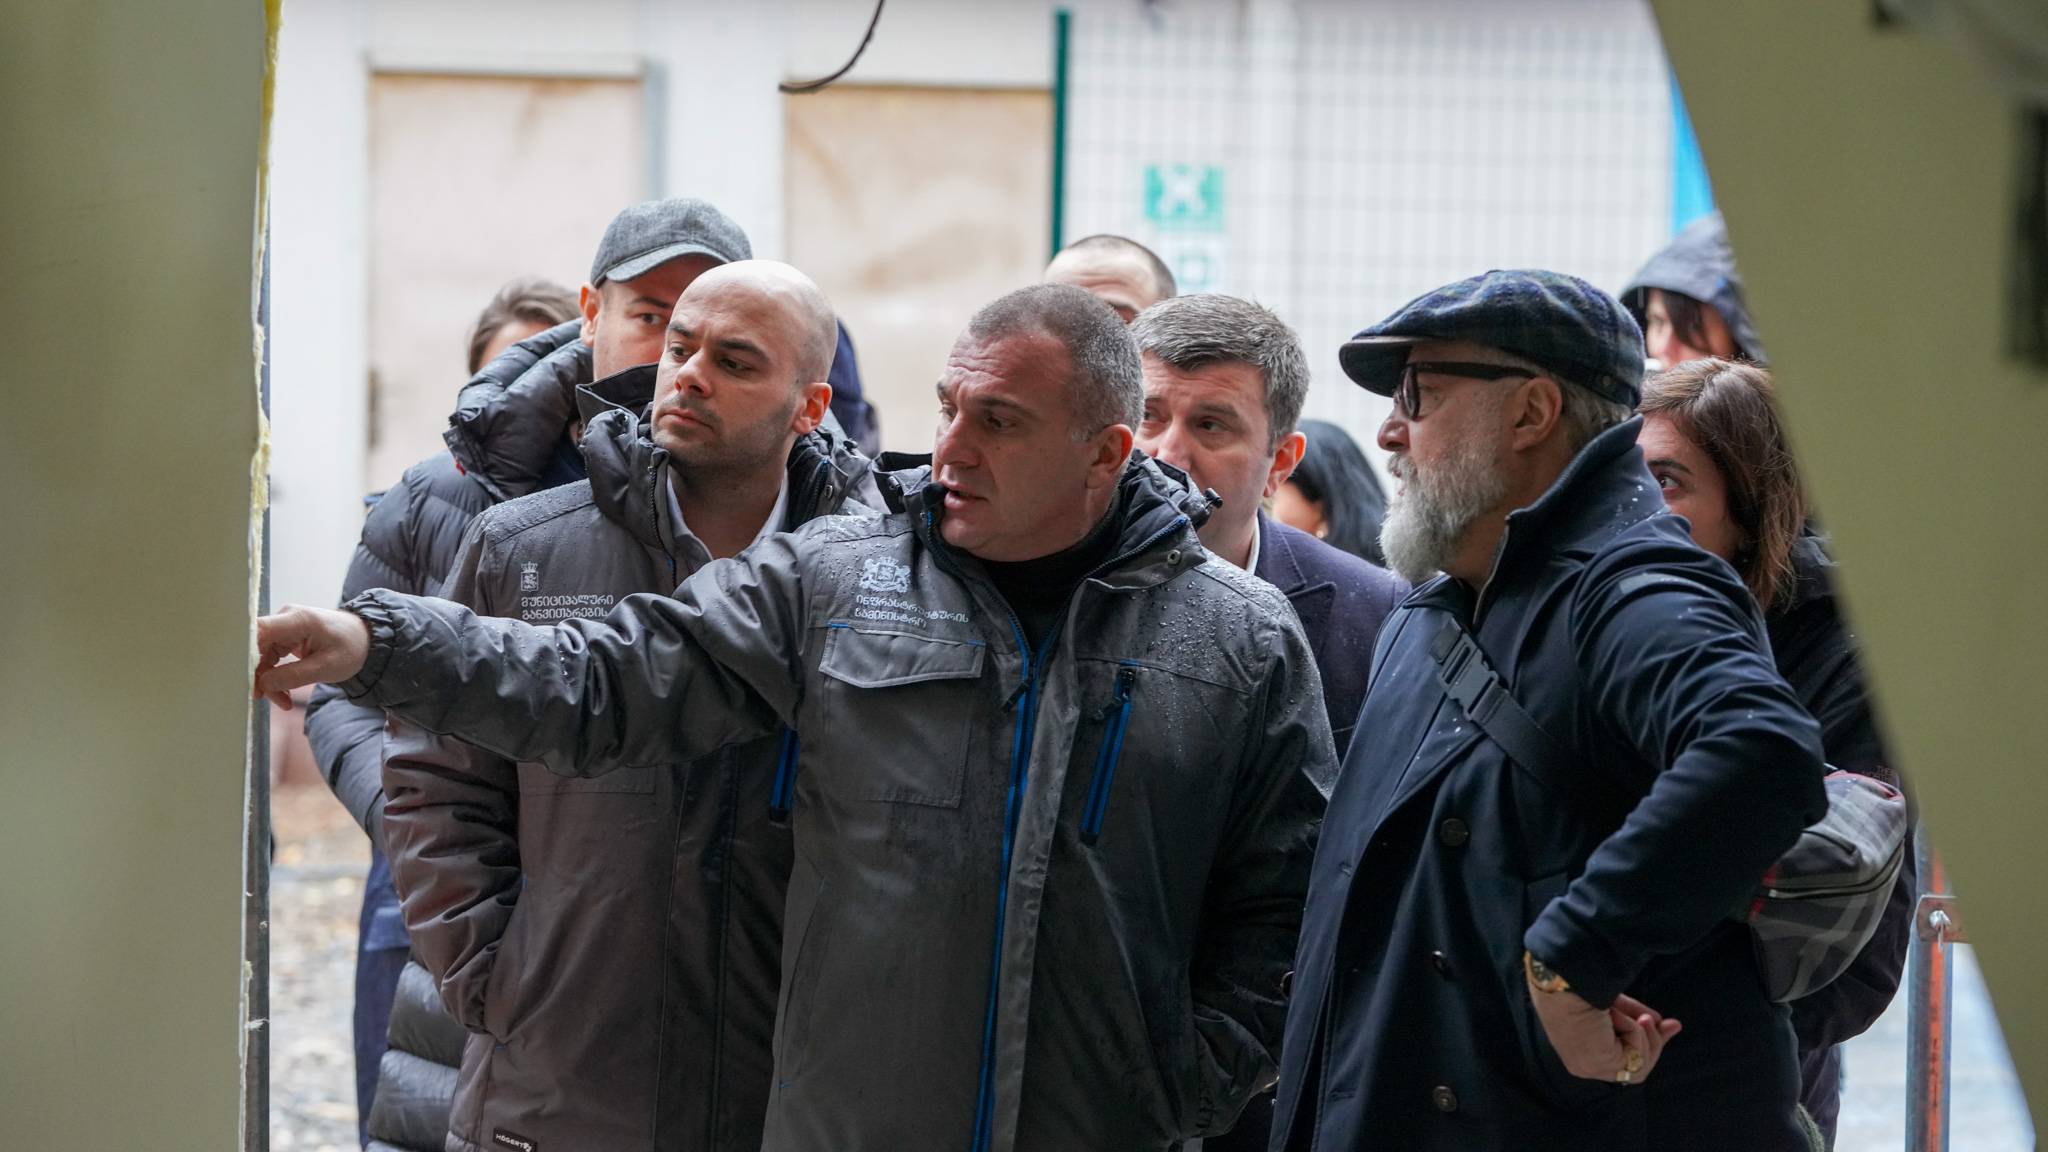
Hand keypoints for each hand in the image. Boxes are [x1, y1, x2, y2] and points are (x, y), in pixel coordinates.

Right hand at [254, 605, 371, 708]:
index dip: (245, 653)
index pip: (257, 630)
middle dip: (258, 675)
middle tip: (265, 699)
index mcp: (297, 619)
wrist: (366, 640)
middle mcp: (285, 619)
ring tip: (283, 702)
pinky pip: (270, 659)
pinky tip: (283, 694)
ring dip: (268, 681)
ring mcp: (283, 628)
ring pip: (261, 656)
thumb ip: (293, 676)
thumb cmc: (351, 648)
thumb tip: (262, 684)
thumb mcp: (326, 667)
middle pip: (255, 647)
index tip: (244, 678)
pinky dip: (275, 677)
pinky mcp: (284, 638)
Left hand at [1527, 977, 1681, 1085]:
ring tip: (1639, 1016)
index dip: (1648, 1044)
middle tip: (1672, 1024)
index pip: (1621, 1059)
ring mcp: (1590, 1068)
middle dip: (1656, 1043)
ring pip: (1639, 1066)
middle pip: (1635, 1068)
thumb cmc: (1580, 987)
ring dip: (1644, 1036)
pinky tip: (1615, 1016)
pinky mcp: (1599, 1064)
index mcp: (1581, 1052)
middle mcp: (1583, 1065)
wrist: (1563, 982)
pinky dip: (1633, 1030)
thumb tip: (1667, 1024)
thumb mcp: (1616, 1005)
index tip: (1670, 1025)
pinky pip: (1634, 1054)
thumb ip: (1638, 1018)